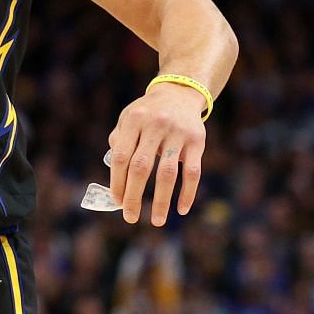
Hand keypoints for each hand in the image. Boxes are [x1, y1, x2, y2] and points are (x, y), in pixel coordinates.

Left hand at [107, 80, 207, 223]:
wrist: (180, 92)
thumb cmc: (148, 112)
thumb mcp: (128, 118)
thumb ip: (119, 141)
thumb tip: (115, 178)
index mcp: (135, 120)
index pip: (122, 156)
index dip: (118, 181)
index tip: (117, 201)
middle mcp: (156, 125)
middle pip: (141, 167)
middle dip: (134, 195)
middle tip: (130, 217)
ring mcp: (178, 133)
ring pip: (167, 173)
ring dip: (161, 200)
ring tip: (156, 221)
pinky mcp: (197, 141)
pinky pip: (193, 172)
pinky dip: (188, 193)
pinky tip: (182, 209)